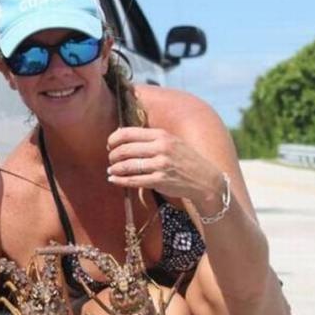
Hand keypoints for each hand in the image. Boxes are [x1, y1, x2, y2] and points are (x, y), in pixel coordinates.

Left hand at [106, 127, 222, 204]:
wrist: (204, 178)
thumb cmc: (184, 159)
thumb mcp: (171, 141)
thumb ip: (149, 138)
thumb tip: (121, 135)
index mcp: (161, 135)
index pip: (127, 133)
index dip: (114, 139)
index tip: (110, 145)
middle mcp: (161, 148)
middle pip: (124, 150)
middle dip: (112, 156)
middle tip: (111, 160)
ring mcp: (161, 165)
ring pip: (127, 166)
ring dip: (114, 169)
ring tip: (111, 170)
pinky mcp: (160, 181)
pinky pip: (133, 180)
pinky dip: (120, 181)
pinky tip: (113, 180)